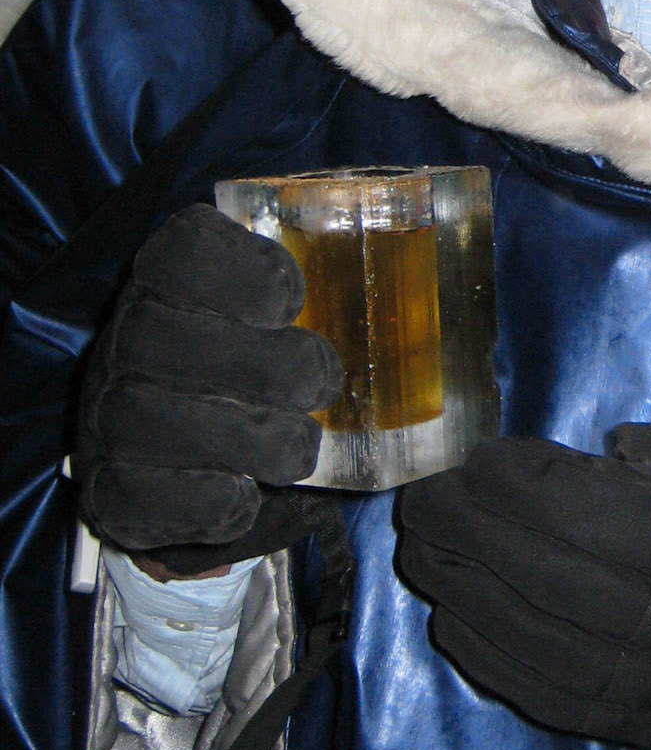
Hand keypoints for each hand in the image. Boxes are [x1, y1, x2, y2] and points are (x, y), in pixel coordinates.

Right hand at [76, 203, 341, 554]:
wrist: (185, 458)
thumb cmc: (253, 366)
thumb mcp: (280, 317)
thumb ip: (333, 285)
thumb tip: (442, 277)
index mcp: (168, 277)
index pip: (186, 248)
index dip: (243, 269)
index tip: (294, 300)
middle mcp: (127, 339)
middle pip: (172, 337)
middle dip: (266, 366)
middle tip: (321, 383)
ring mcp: (110, 416)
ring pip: (163, 421)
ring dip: (252, 438)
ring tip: (298, 448)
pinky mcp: (115, 491)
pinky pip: (157, 496)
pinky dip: (215, 500)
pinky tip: (247, 493)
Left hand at [397, 424, 650, 749]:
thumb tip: (609, 446)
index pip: (573, 507)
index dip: (509, 480)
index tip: (477, 452)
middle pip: (531, 566)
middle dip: (463, 525)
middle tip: (422, 490)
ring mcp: (649, 678)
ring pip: (523, 631)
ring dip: (458, 584)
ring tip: (423, 545)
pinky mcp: (644, 724)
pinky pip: (544, 694)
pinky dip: (488, 659)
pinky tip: (456, 622)